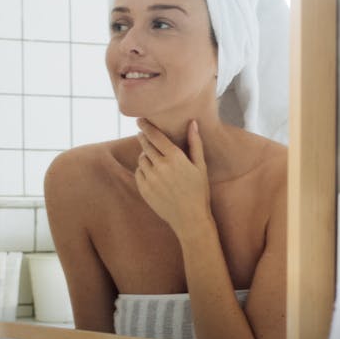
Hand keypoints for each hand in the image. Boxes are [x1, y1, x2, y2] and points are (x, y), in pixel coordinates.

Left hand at [134, 118, 211, 239]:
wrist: (190, 218)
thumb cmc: (199, 191)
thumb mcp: (200, 166)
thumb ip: (195, 143)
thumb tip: (192, 122)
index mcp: (175, 158)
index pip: (155, 136)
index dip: (146, 126)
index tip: (140, 120)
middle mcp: (160, 166)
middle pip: (145, 145)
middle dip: (143, 138)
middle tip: (142, 134)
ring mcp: (150, 178)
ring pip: (141, 159)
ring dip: (145, 155)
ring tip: (153, 157)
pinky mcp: (144, 189)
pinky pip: (139, 173)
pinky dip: (143, 169)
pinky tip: (152, 172)